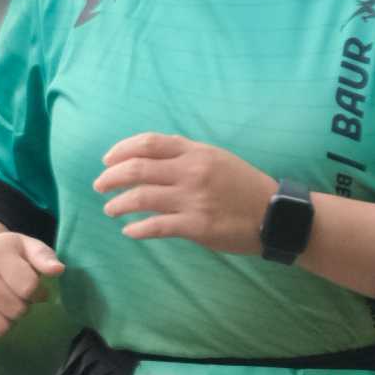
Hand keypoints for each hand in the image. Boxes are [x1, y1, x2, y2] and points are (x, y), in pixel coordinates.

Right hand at [0, 227, 63, 340]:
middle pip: (15, 311)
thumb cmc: (4, 254)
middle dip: (21, 307)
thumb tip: (58, 270)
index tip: (31, 287)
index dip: (36, 292)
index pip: (28, 287)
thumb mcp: (27, 247)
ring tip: (0, 304)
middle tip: (13, 295)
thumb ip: (44, 257)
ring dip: (6, 321)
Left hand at [94, 133, 272, 253]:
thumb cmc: (243, 185)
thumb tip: (149, 157)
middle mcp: (192, 171)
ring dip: (118, 204)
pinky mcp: (197, 226)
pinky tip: (130, 231)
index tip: (107, 161)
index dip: (121, 150)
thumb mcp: (217, 158)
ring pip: (141, 198)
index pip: (148, 143)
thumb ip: (185, 154)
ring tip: (110, 210)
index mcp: (195, 151)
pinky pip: (156, 226)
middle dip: (111, 178)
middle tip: (99, 186)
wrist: (274, 213)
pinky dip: (137, 229)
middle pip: (137, 169)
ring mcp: (193, 199)